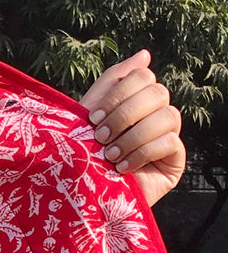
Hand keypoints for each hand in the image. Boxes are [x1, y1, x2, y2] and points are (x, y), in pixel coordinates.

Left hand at [79, 50, 184, 206]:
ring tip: (110, 155)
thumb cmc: (80, 157)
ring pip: (167, 115)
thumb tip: (145, 54)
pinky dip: (143, 153)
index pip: (143, 76)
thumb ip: (113, 82)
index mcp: (135, 101)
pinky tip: (122, 168)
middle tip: (100, 138)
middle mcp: (155, 115)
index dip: (119, 94)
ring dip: (133, 136)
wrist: (78, 198)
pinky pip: (170, 142)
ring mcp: (166, 137)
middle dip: (124, 115)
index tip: (92, 118)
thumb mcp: (89, 114)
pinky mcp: (174, 161)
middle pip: (158, 92)